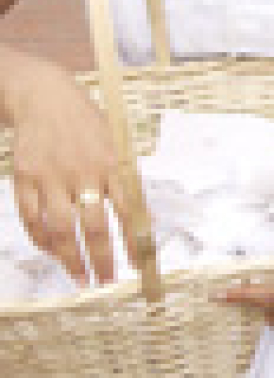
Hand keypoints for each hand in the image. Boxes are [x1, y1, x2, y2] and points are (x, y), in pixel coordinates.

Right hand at [3, 53, 127, 283]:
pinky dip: (41, 239)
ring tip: (80, 278)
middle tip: (107, 281)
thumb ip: (125, 179)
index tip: (140, 266)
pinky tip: (52, 251)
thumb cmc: (88, 123)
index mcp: (112, 162)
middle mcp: (83, 171)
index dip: (136, 241)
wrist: (45, 96)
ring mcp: (51, 176)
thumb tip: (143, 221)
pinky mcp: (25, 178)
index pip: (130, 209)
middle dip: (102, 259)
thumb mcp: (116, 143)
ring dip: (71, 258)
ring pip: (61, 228)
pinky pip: (31, 218)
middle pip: (94, 225)